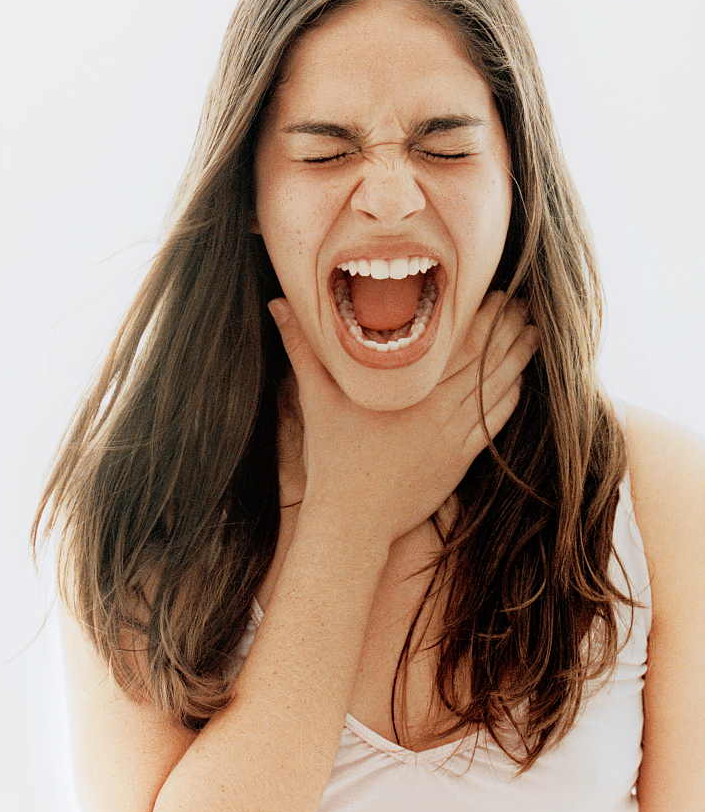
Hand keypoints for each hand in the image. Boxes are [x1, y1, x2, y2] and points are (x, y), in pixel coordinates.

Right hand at [269, 292, 537, 545]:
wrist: (352, 519)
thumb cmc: (331, 457)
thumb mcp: (314, 396)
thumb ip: (301, 347)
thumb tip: (276, 304)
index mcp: (406, 386)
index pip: (453, 340)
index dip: (480, 315)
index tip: (496, 292)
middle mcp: (436, 407)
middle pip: (482, 359)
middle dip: (507, 329)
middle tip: (524, 304)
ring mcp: (451, 435)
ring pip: (495, 388)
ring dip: (517, 359)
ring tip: (534, 334)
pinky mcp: (460, 460)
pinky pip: (493, 424)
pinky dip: (509, 400)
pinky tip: (520, 382)